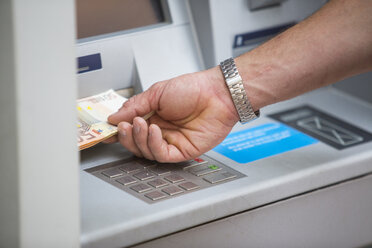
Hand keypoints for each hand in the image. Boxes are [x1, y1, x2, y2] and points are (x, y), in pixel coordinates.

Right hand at [107, 67, 238, 161]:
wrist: (217, 93)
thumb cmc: (193, 89)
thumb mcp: (157, 93)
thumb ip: (135, 106)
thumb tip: (114, 117)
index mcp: (153, 116)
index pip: (131, 128)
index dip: (119, 130)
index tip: (107, 129)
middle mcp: (161, 130)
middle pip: (136, 143)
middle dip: (126, 136)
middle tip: (123, 127)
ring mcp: (171, 141)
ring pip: (146, 151)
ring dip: (139, 139)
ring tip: (139, 123)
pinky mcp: (182, 151)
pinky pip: (162, 154)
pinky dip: (154, 144)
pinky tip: (154, 130)